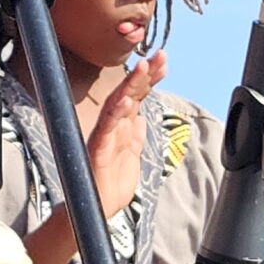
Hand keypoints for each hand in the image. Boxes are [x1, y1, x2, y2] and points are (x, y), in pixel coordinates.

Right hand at [84, 53, 164, 223]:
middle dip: (145, 74)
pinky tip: (125, 99)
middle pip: (130, 93)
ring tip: (143, 67)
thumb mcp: (133, 155)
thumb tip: (143, 118)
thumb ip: (136, 135)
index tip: (164, 62)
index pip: (139, 96)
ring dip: (131, 84)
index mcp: (124, 126)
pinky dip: (116, 112)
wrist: (99, 207)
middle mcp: (115, 126)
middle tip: (160, 56)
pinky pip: (107, 126)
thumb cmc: (112, 183)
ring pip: (118, 103)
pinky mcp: (99, 147)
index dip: (151, 79)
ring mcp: (106, 134)